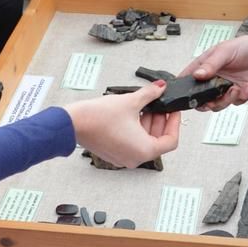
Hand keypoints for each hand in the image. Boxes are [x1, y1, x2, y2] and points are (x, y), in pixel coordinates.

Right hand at [63, 80, 180, 166]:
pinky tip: (134, 113)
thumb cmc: (98, 118)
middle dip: (160, 120)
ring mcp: (123, 157)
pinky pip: (132, 142)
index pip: (171, 141)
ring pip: (144, 140)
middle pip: (158, 141)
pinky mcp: (113, 153)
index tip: (174, 111)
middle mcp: (134, 158)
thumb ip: (150, 94)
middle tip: (160, 104)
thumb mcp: (131, 101)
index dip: (175, 123)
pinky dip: (136, 129)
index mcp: (143, 150)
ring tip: (145, 105)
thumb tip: (160, 88)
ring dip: (148, 123)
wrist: (72, 122)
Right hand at [180, 29, 247, 108]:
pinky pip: (235, 102)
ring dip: (225, 101)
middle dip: (206, 102)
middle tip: (212, 100)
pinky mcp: (238, 92)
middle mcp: (213, 78)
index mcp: (204, 66)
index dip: (183, 89)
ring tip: (234, 90)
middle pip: (201, 98)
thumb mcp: (225, 51)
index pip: (187, 79)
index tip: (187, 96)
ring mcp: (225, 86)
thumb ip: (211, 64)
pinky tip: (247, 86)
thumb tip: (197, 75)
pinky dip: (241, 97)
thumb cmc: (245, 46)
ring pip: (218, 104)